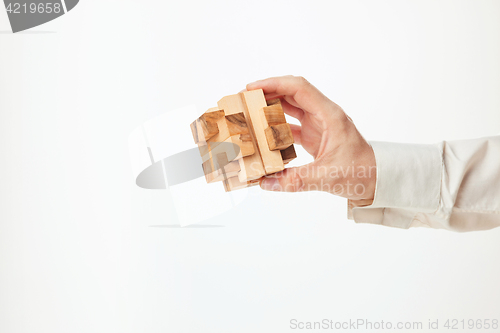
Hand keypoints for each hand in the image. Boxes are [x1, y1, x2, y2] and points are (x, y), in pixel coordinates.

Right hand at [246, 75, 375, 199]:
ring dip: (270, 107)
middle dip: (266, 93)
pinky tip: (262, 133)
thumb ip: (295, 180)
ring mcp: (318, 125)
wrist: (377, 179)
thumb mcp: (327, 177)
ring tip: (248, 111)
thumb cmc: (362, 172)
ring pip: (290, 108)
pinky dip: (275, 127)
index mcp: (330, 115)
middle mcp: (323, 115)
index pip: (299, 88)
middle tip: (243, 98)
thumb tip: (266, 182)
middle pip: (291, 94)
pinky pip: (291, 125)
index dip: (274, 84)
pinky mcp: (315, 136)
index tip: (252, 88)